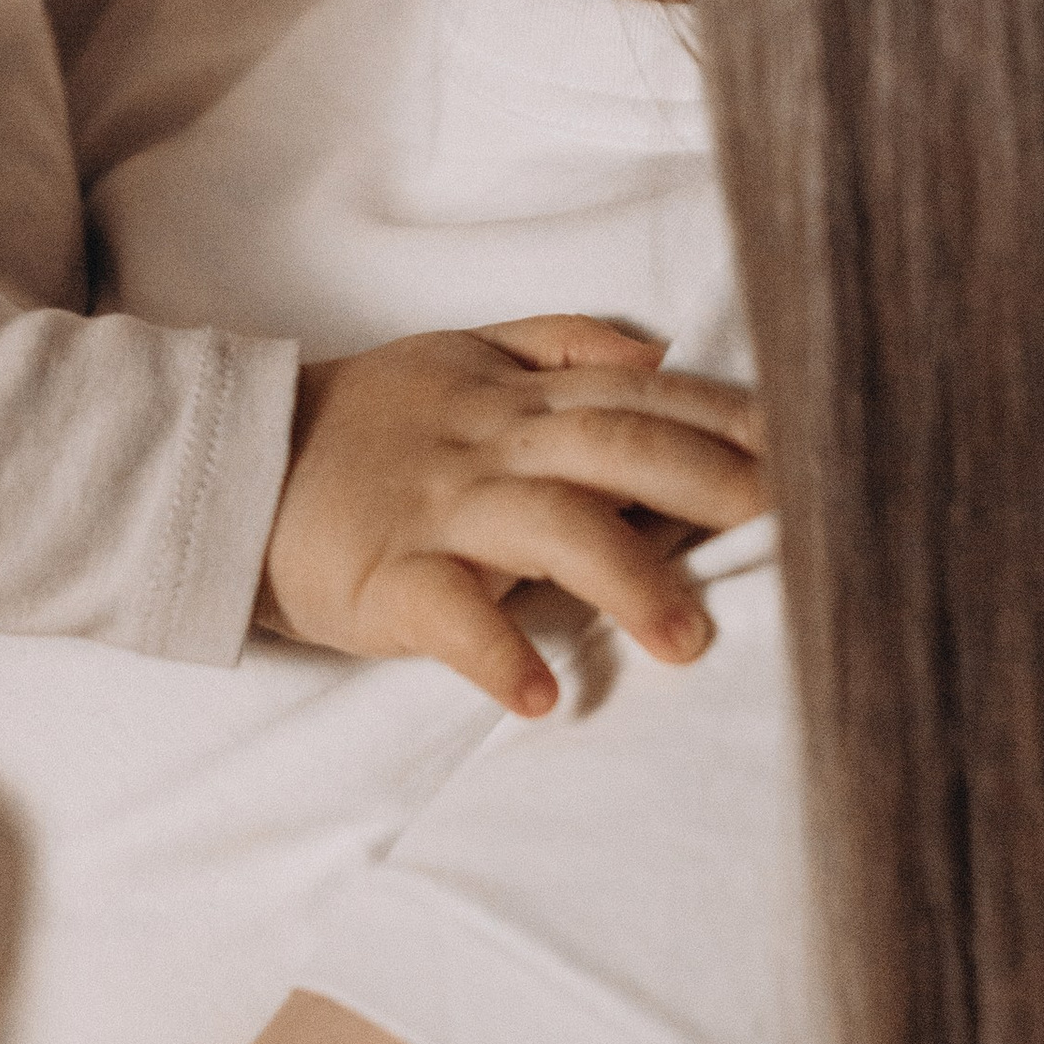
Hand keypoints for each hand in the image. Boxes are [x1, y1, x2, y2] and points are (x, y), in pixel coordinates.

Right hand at [259, 314, 766, 711]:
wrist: (230, 465)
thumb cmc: (365, 423)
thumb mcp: (459, 355)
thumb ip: (560, 346)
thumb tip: (661, 350)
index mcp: (515, 396)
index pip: (641, 397)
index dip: (728, 421)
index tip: (814, 452)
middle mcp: (488, 443)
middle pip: (616, 449)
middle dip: (710, 485)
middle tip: (800, 530)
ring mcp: (437, 508)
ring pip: (547, 527)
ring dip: (626, 581)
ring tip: (690, 642)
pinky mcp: (383, 575)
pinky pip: (447, 613)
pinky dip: (496, 652)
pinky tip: (543, 697)